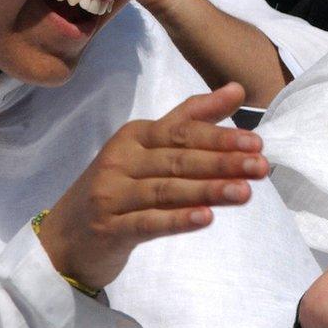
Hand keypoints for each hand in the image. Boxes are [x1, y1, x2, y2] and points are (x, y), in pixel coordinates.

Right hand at [36, 83, 268, 288]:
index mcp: (134, 136)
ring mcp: (111, 195)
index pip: (181, 131)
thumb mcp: (150, 149)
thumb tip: (237, 89)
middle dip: (222, 162)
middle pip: (177, 159)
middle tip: (261, 167)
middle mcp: (120, 160)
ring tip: (244, 193)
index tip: (256, 142)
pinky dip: (177, 220)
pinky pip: (148, 223)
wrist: (65, 238)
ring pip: (166, 190)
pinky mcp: (108, 230)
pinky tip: (206, 219)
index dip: (220, 136)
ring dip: (208, 190)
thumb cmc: (119, 188)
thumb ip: (193, 119)